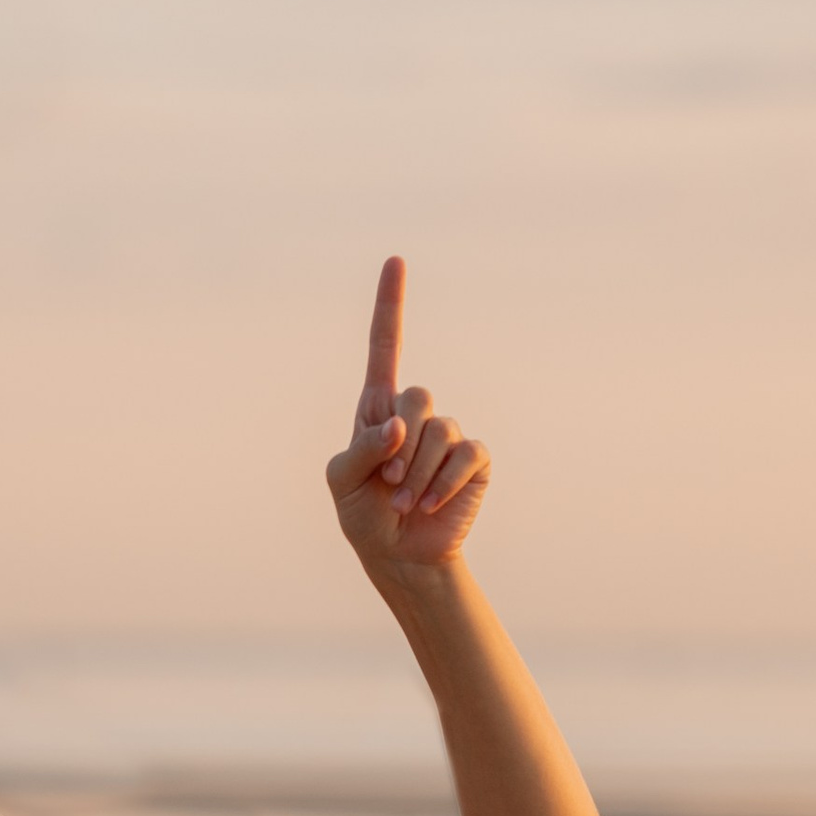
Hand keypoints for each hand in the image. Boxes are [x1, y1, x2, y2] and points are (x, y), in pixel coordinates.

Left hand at [325, 256, 489, 578]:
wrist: (397, 554)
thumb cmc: (363, 514)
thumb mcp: (341, 482)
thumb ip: (362, 448)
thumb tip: (397, 425)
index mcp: (378, 409)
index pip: (385, 347)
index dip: (389, 305)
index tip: (395, 261)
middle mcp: (416, 414)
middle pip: (416, 395)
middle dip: (401, 443)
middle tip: (389, 482)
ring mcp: (447, 435)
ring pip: (440, 430)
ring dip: (417, 473)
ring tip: (405, 501)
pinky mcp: (473, 460)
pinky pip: (465, 454)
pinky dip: (443, 483)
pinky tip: (430, 505)